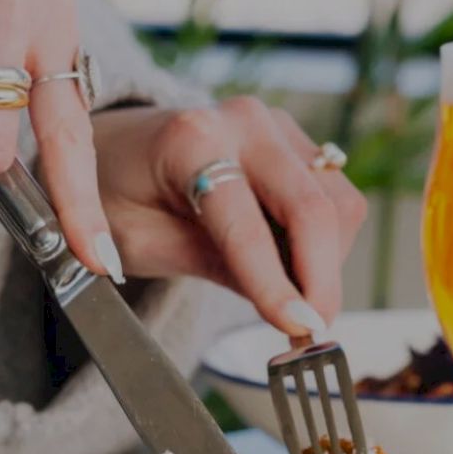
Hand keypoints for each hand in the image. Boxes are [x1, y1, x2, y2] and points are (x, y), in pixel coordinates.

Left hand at [87, 100, 368, 334]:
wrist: (114, 149)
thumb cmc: (116, 195)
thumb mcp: (144, 242)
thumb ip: (212, 264)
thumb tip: (285, 305)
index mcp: (191, 140)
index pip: (247, 225)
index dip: (276, 285)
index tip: (299, 329)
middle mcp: (243, 122)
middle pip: (314, 207)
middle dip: (322, 278)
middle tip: (314, 331)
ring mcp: (276, 126)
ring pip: (338, 204)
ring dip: (327, 261)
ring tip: (291, 296)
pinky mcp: (296, 140)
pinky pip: (336, 198)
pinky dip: (325, 242)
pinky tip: (292, 265)